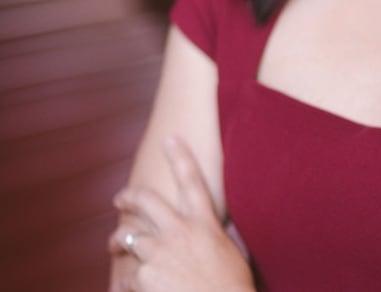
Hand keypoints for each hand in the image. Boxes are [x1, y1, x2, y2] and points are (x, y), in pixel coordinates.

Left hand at [109, 136, 253, 291]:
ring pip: (128, 237)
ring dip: (119, 241)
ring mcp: (158, 252)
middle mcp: (180, 231)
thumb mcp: (229, 254)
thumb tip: (206, 238)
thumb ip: (211, 240)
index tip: (169, 139)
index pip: (192, 180)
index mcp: (205, 223)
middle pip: (148, 201)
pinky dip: (124, 282)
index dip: (180, 156)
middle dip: (130, 196)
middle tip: (120, 198)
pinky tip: (126, 286)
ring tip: (114, 245)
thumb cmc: (231, 288)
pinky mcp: (142, 277)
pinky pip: (124, 276)